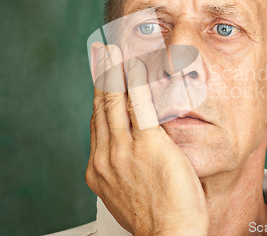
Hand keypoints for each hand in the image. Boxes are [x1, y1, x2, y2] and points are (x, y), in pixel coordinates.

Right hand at [85, 45, 208, 235]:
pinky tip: (134, 64)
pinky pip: (139, 105)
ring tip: (112, 50)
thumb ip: (124, 166)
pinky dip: (135, 82)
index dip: (99, 97)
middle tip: (100, 53)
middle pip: (101, 106)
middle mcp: (106, 155)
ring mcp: (124, 150)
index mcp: (100, 167)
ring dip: (113, 71)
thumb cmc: (156, 217)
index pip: (98, 123)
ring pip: (114, 101)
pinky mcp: (147, 145)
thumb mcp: (128, 191)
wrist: (168, 235)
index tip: (101, 79)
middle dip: (101, 76)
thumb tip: (128, 150)